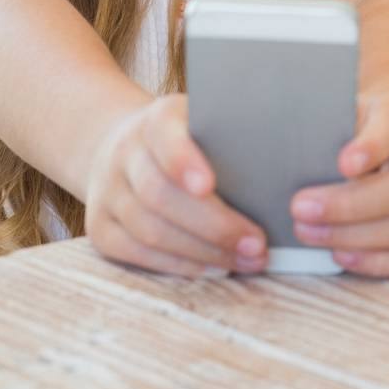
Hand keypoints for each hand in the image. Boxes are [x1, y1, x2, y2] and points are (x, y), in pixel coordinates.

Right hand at [85, 93, 267, 277]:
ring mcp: (107, 193)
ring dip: (203, 253)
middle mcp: (124, 153)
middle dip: (213, 226)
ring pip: (150, 231)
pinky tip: (214, 269)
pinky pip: (137, 254)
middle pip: (160, 195)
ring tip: (246, 261)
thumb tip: (287, 161)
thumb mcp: (203, 120)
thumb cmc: (186, 138)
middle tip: (257, 245)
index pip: (164, 137)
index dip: (183, 160)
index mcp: (154, 120)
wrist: (118, 147)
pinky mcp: (101, 228)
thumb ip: (232, 134)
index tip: (209, 185)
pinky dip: (179, 265)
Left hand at [289, 88, 388, 276]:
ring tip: (308, 232)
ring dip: (354, 236)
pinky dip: (376, 261)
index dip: (374, 146)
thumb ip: (328, 126)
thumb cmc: (357, 124)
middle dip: (350, 205)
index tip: (342, 163)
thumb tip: (288, 154)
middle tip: (300, 209)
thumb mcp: (345, 109)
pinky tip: (340, 254)